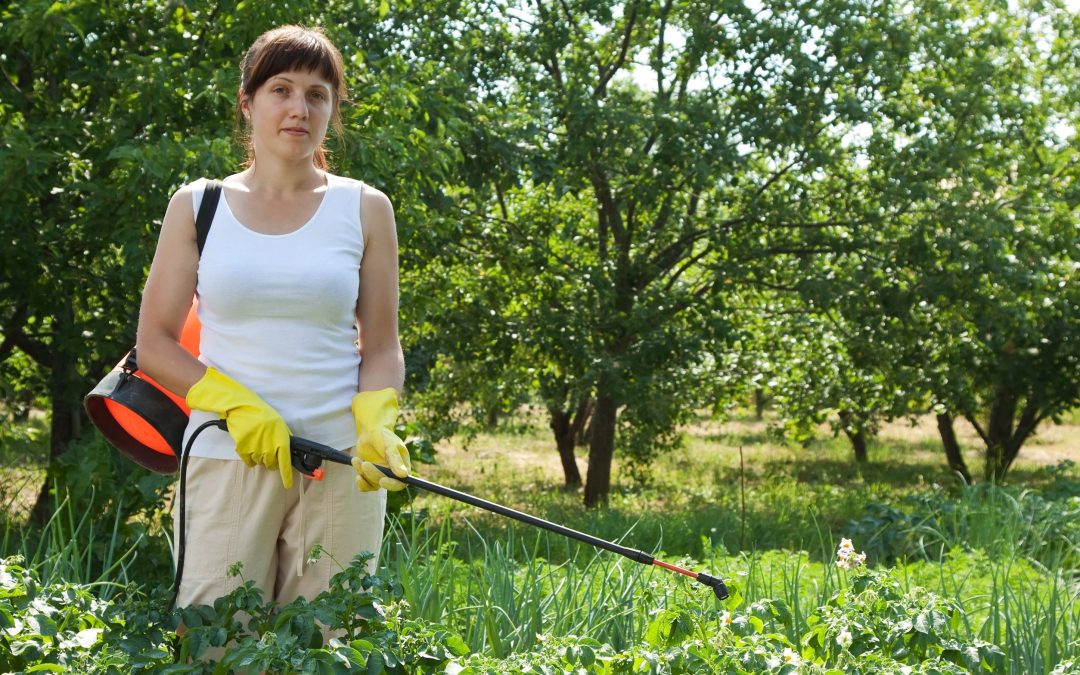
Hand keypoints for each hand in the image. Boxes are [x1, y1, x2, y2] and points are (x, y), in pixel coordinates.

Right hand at [185, 367, 293, 488]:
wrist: (242, 407)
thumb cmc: (262, 414)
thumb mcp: (278, 424)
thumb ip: (284, 438)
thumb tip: (289, 452)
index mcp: (281, 438)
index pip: (285, 461)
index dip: (286, 475)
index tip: (288, 485)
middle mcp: (269, 446)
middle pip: (271, 465)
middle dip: (271, 462)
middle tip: (267, 451)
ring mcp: (255, 448)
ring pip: (259, 463)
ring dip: (259, 458)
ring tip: (257, 443)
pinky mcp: (242, 449)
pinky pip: (248, 462)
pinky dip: (249, 458)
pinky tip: (249, 447)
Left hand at [350, 388, 410, 491]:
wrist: (371, 432)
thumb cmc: (384, 436)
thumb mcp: (390, 446)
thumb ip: (395, 460)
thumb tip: (404, 475)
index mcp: (402, 467)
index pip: (401, 483)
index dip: (392, 485)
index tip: (382, 480)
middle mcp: (393, 474)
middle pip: (384, 483)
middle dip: (373, 475)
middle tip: (365, 463)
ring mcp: (381, 476)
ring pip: (372, 485)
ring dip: (363, 474)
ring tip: (357, 459)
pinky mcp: (370, 477)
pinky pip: (365, 486)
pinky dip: (359, 480)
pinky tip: (356, 465)